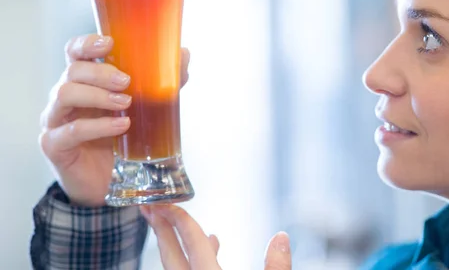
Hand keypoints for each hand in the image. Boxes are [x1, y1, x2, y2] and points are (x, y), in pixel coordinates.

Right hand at [39, 34, 190, 205]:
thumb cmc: (122, 139)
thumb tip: (184, 54)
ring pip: (65, 94)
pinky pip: (72, 130)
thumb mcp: (146, 106)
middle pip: (72, 70)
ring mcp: (55, 120)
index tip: (109, 44)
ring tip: (126, 103)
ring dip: (98, 95)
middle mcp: (65, 96)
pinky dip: (99, 126)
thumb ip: (163, 81)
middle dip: (101, 73)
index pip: (74, 52)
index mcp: (84, 82)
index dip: (86, 44)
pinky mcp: (54, 144)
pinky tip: (122, 125)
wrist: (109, 183)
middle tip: (127, 81)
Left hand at [140, 205, 291, 269]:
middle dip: (161, 229)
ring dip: (174, 245)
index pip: (192, 244)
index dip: (179, 220)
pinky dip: (192, 260)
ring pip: (176, 267)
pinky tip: (211, 248)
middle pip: (171, 255)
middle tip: (148, 207)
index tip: (164, 202)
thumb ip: (277, 267)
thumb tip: (281, 237)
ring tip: (174, 225)